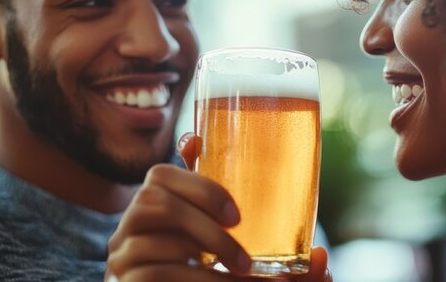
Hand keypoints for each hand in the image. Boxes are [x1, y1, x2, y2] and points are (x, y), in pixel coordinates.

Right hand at [104, 133, 331, 280]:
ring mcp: (122, 257)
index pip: (161, 175)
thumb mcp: (239, 259)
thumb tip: (323, 258)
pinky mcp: (123, 281)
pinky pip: (155, 275)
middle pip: (154, 200)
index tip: (236, 212)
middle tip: (245, 255)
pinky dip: (198, 281)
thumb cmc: (210, 276)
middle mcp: (131, 228)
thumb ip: (276, 255)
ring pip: (159, 241)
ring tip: (241, 273)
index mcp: (158, 208)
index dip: (197, 181)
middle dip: (205, 222)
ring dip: (208, 257)